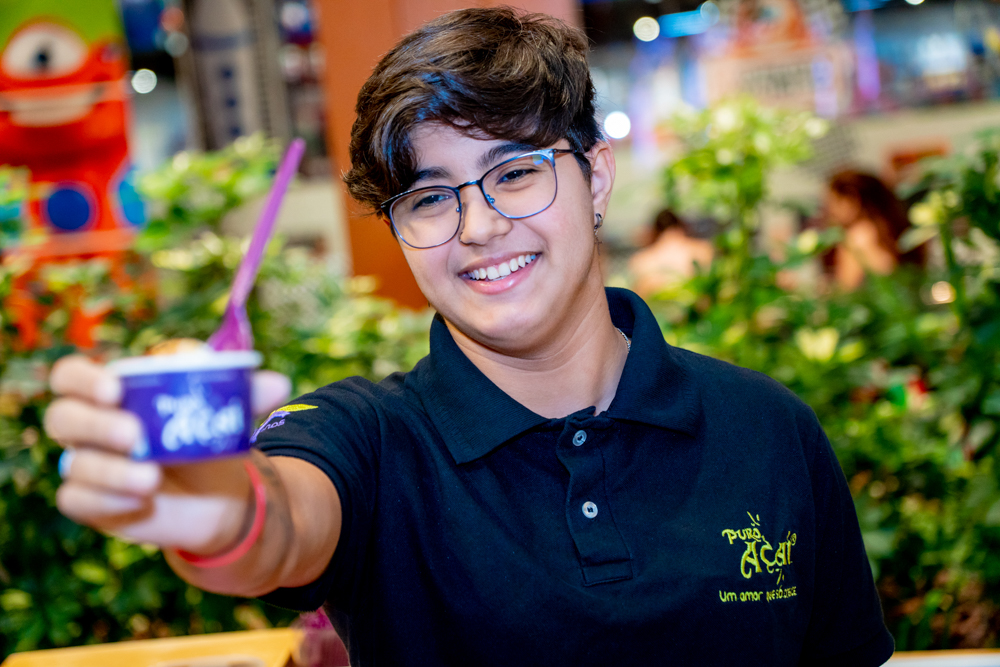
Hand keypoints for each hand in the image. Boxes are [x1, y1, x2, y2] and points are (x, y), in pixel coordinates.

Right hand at [45, 355, 291, 552]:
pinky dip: (108, 500)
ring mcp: (86, 465)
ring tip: (151, 478)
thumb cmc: (207, 438)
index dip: (81, 378)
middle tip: (135, 434)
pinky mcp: (91, 501)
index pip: (71, 375)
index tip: (115, 388)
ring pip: (76, 464)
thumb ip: (246, 396)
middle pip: (63, 417)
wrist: (217, 494)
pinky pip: (78, 500)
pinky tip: (140, 502)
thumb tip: (279, 384)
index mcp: (113, 392)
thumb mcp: (224, 415)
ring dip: (110, 471)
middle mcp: (90, 426)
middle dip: (95, 425)